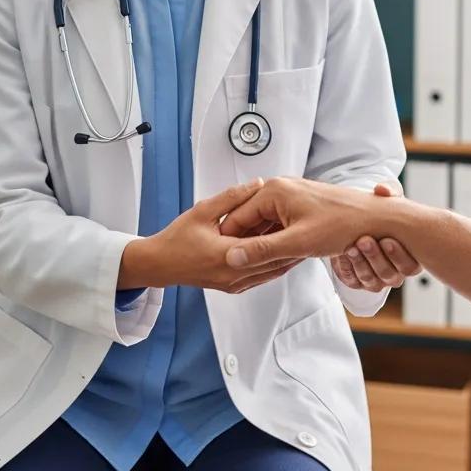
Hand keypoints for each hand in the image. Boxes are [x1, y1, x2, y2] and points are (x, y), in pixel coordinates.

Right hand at [121, 179, 302, 294]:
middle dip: (291, 244)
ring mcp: (234, 284)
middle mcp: (233, 274)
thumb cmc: (176, 238)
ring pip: (270, 271)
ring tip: (303, 238)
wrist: (159, 265)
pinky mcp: (233, 287)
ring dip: (286, 256)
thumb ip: (232, 197)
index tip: (299, 215)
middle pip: (272, 259)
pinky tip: (283, 250)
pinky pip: (261, 276)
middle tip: (311, 228)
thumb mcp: (203, 210)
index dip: (282, 228)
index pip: (262, 241)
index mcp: (226, 254)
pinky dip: (274, 264)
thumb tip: (257, 184)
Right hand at [219, 177, 404, 270]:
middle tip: (240, 268)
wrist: (376, 218)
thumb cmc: (343, 225)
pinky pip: (277, 222)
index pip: (237, 218)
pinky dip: (275, 238)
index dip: (229, 242)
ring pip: (263, 222)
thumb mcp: (299, 243)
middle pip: (248, 219)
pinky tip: (277, 255)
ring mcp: (290, 195)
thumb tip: (232, 256)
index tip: (224, 263)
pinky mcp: (300, 204)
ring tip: (258, 265)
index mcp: (274, 191)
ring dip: (260, 242)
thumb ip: (263, 250)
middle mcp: (280, 188)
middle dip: (245, 242)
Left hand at [331, 184, 422, 291]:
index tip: (387, 239)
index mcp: (410, 257)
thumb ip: (390, 191)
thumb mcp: (387, 199)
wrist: (357, 219)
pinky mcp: (357, 280)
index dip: (399, 255)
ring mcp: (376, 278)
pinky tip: (340, 254)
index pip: (411, 266)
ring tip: (350, 246)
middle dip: (376, 257)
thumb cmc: (381, 211)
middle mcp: (395, 272)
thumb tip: (382, 189)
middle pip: (390, 275)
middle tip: (364, 240)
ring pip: (371, 280)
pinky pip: (354, 281)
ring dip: (360, 263)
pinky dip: (347, 268)